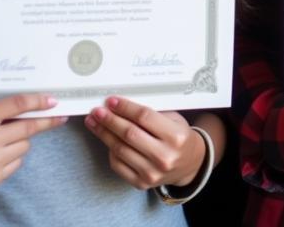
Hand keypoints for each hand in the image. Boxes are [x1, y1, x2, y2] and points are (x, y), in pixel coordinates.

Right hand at [0, 93, 65, 186]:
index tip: (55, 101)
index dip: (40, 102)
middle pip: (29, 127)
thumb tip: (36, 105)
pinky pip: (17, 162)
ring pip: (25, 145)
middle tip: (60, 117)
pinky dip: (13, 157)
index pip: (20, 105)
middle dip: (46, 121)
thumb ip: (3, 109)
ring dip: (20, 140)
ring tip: (2, 140)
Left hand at [85, 96, 205, 188]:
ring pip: (120, 150)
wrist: (189, 164)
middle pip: (129, 134)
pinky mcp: (141, 183)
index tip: (111, 101)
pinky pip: (118, 165)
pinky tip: (106, 139)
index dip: (125, 108)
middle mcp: (164, 156)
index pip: (144, 117)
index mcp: (175, 136)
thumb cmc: (179, 137)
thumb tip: (122, 105)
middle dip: (110, 120)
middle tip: (97, 111)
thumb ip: (152, 114)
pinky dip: (110, 151)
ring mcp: (151, 172)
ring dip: (104, 134)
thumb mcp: (174, 120)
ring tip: (94, 123)